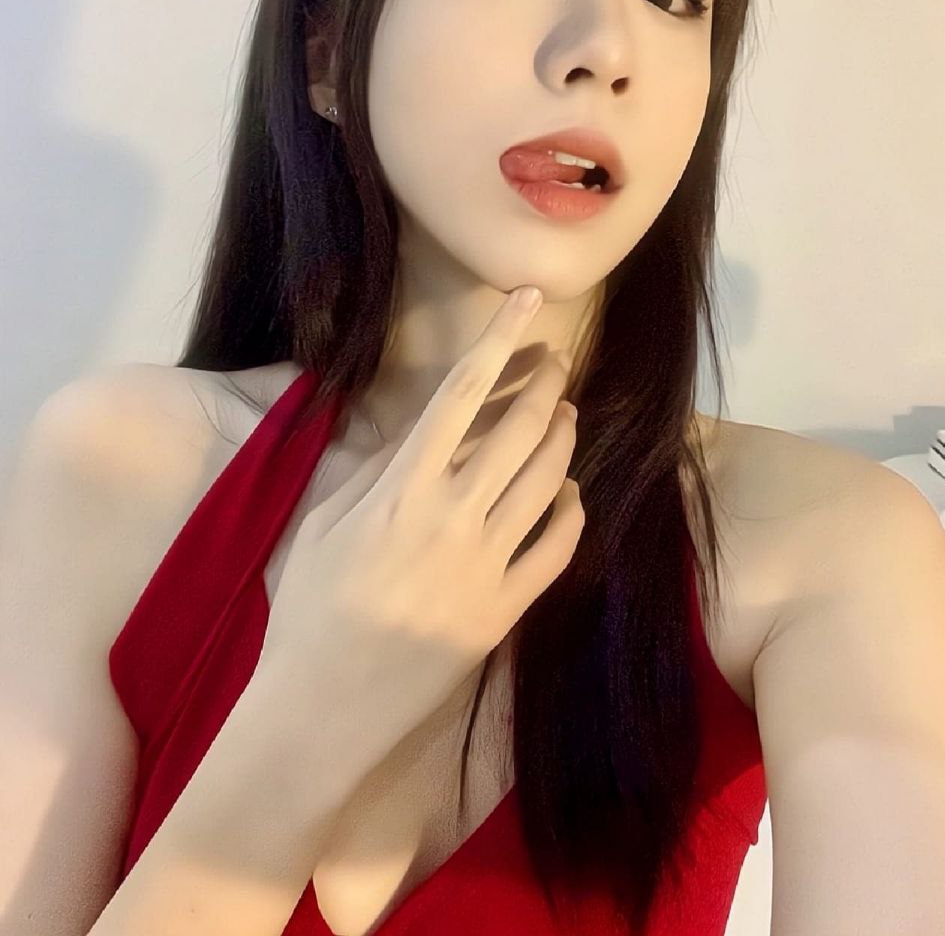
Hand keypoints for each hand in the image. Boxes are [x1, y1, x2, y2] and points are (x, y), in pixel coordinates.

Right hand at [257, 287, 581, 748]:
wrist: (323, 706)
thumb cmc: (309, 609)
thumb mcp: (323, 524)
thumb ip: (375, 473)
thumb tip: (417, 433)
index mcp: (402, 488)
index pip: (462, 393)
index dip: (499, 338)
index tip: (530, 300)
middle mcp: (453, 516)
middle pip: (520, 429)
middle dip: (547, 384)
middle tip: (557, 362)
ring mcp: (486, 565)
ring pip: (549, 479)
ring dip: (563, 437)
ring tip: (564, 416)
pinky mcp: (507, 610)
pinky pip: (558, 547)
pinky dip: (572, 510)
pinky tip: (569, 492)